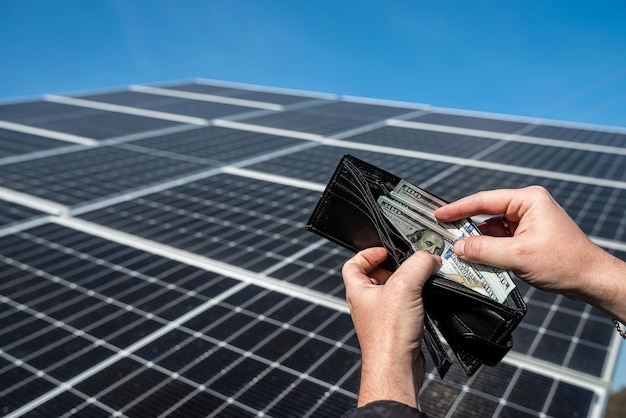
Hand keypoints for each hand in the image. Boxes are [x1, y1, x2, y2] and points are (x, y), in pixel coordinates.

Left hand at [342, 247, 440, 408]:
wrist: (396, 368)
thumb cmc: (387, 335)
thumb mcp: (404, 286)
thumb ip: (418, 264)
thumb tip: (430, 258)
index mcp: (358, 291)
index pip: (353, 264)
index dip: (367, 254)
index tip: (384, 250)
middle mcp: (366, 304)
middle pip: (375, 277)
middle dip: (392, 268)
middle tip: (407, 265)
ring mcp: (380, 318)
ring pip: (392, 295)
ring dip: (407, 287)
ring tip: (420, 281)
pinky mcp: (396, 330)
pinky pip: (405, 311)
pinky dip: (416, 305)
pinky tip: (427, 305)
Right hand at [435, 186, 625, 321]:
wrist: (592, 280)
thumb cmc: (566, 263)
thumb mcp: (518, 256)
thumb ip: (484, 250)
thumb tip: (459, 247)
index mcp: (528, 200)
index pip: (484, 200)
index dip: (458, 208)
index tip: (439, 215)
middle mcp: (527, 207)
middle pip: (486, 215)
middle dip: (468, 229)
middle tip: (445, 237)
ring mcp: (528, 222)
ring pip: (492, 230)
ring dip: (479, 243)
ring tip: (462, 254)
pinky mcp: (528, 237)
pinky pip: (501, 241)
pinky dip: (490, 251)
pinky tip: (479, 260)